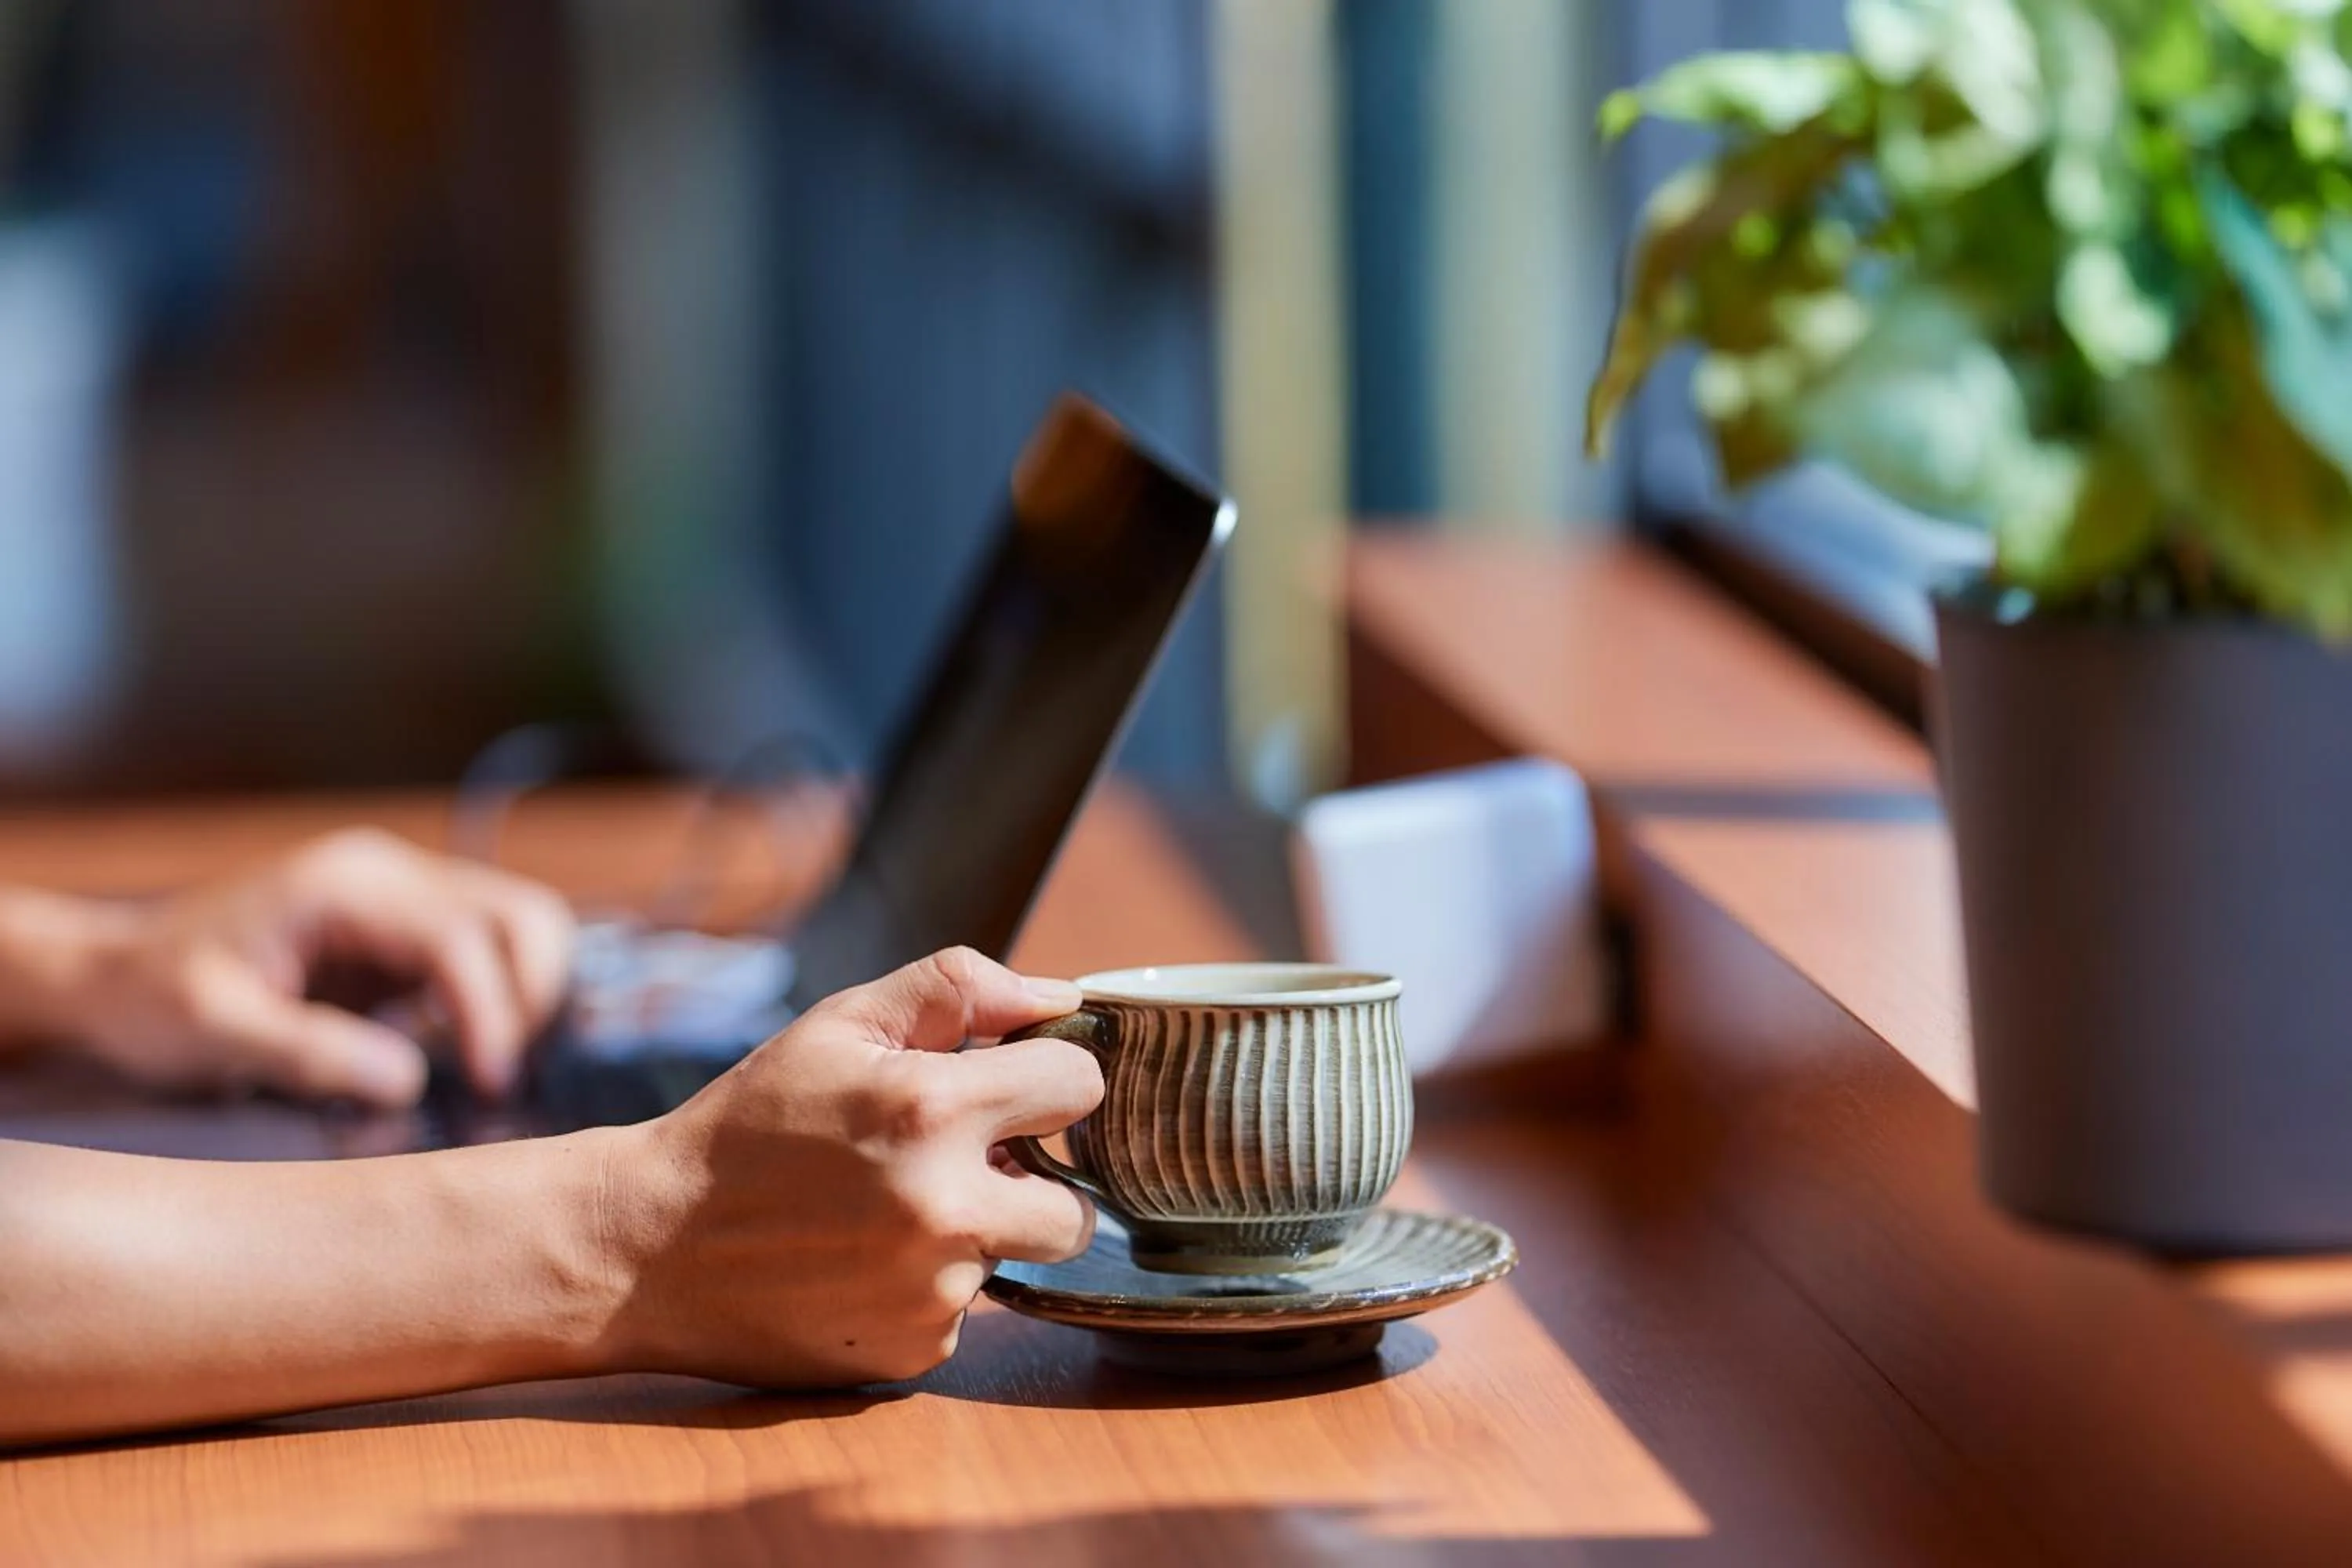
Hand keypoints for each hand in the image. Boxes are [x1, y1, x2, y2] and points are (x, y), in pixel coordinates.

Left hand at [28, 829, 574, 1106]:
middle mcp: (387, 874)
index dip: (488, 1010)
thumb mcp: (213, 1031)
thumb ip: (309, 1052)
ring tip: (489, 1065)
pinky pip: (485, 953)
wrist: (112, 974)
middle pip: (517, 913)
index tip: (489, 1081)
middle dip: (531, 994)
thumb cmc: (151, 998)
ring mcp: (400, 897)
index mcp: (344, 886)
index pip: (458, 936)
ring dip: (526, 994)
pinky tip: (462, 1053)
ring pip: (517, 925)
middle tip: (500, 1075)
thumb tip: (407, 1083)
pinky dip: (498, 999)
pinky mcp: (403, 932)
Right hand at [598, 947, 1101, 1386]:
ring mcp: (932, 1292)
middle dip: (1034, 1182)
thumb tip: (1060, 995)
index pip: (1078, 1084)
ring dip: (978, 1236)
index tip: (1011, 1089)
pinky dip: (929, 1288)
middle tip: (964, 1165)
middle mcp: (947, 1210)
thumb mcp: (841, 1026)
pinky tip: (860, 1266)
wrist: (649, 1246)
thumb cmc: (751, 1123)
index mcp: (934, 1110)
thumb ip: (957, 991)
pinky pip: (965, 1313)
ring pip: (1016, 1261)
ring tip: (891, 1212)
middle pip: (1077, 1208)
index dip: (1047, 1078)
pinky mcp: (913, 1353)